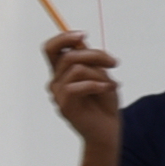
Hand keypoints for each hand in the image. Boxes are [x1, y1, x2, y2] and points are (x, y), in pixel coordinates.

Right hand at [45, 30, 122, 149]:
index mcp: (62, 72)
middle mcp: (56, 82)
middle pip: (67, 55)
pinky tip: (110, 89)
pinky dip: (97, 85)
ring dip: (100, 74)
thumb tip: (79, 40)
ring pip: (76, 69)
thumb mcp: (101, 74)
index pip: (51, 48)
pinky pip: (77, 86)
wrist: (108, 131)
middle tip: (114, 63)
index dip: (64, 37)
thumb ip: (89, 58)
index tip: (84, 34)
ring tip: (112, 84)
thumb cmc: (105, 103)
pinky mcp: (64, 106)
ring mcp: (58, 95)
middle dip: (94, 54)